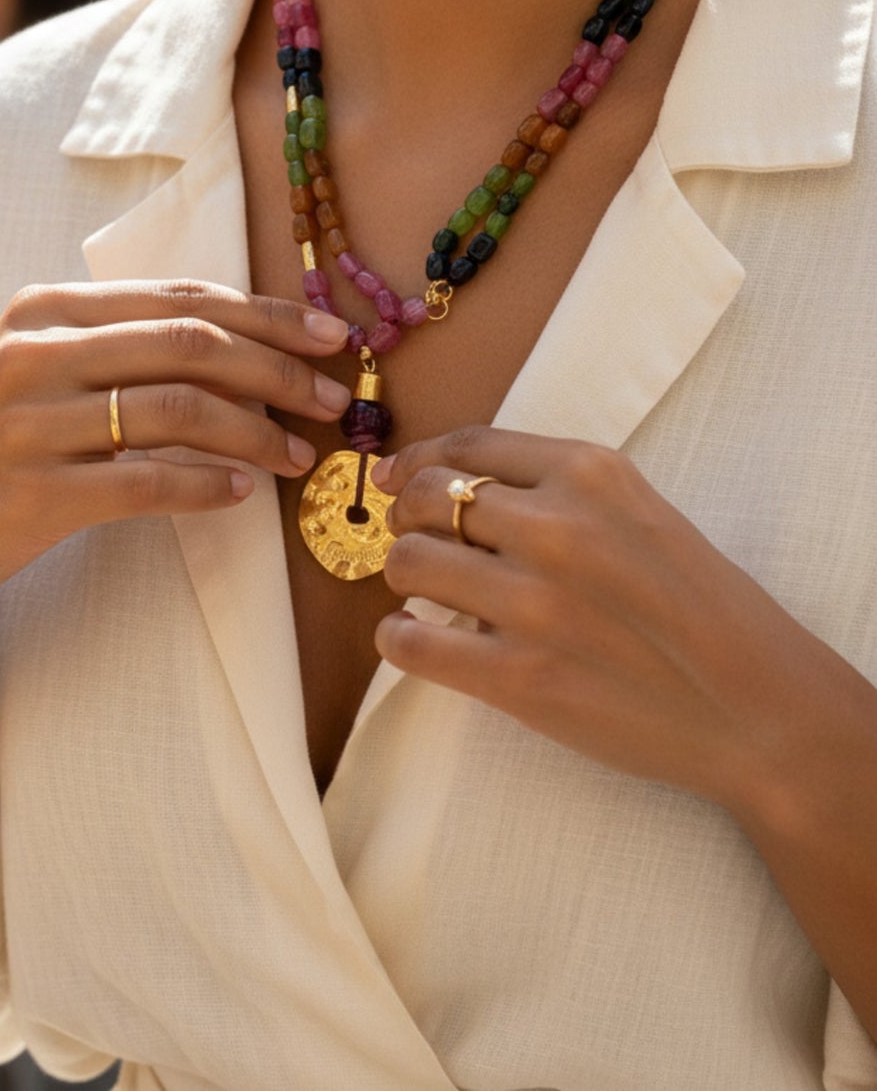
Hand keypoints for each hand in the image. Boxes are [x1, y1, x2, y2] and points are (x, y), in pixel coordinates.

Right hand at [0, 281, 352, 619]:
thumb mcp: (38, 374)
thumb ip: (119, 348)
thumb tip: (243, 346)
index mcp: (43, 309)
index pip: (180, 297)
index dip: (268, 314)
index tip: (332, 336)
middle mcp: (32, 352)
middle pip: (189, 344)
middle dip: (279, 370)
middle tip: (333, 401)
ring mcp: (28, 423)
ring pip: (177, 411)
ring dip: (256, 433)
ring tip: (299, 456)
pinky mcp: (32, 493)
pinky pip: (144, 482)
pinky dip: (206, 486)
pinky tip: (241, 494)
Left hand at [369, 427, 837, 817]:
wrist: (758, 711)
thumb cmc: (698, 608)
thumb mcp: (639, 512)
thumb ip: (554, 489)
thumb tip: (440, 478)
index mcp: (591, 474)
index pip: (468, 444)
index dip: (418, 461)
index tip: (397, 480)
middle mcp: (557, 528)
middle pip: (427, 498)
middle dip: (409, 519)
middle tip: (422, 544)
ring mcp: (534, 604)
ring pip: (407, 562)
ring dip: (404, 577)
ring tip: (430, 596)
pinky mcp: (517, 678)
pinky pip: (407, 642)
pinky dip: (398, 638)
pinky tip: (419, 639)